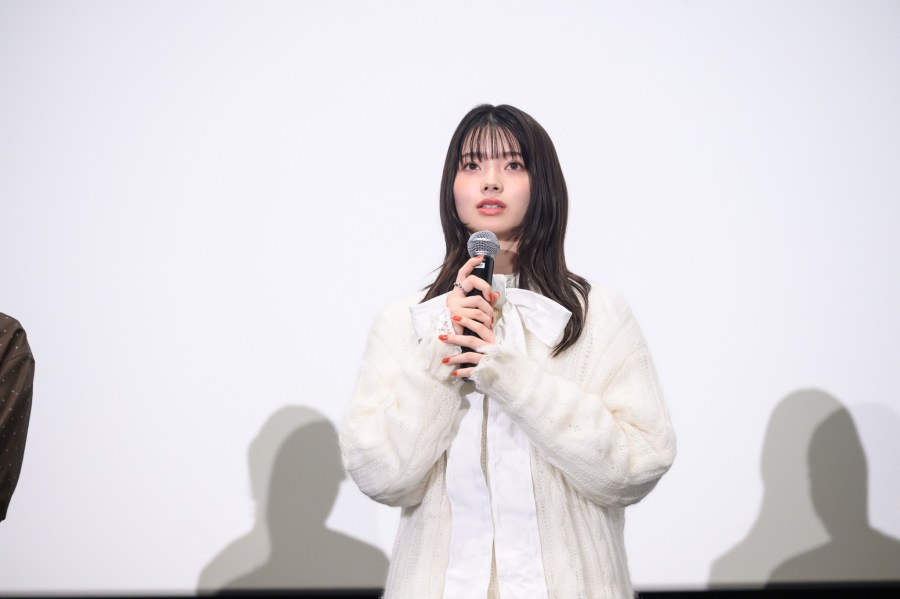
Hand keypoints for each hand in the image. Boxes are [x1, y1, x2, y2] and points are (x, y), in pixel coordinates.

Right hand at [442, 255, 499, 377]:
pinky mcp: (455, 317)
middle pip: (474, 283)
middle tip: (491, 303)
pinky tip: (485, 328)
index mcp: (457, 292)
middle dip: (487, 291)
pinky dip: (483, 324)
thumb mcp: (473, 311)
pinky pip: (475, 318)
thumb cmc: (462, 324)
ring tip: (489, 323)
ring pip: (478, 303)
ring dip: (487, 314)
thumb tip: (497, 295)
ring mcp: (454, 306)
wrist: (447, 339)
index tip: (481, 257)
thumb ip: (485, 302)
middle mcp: (454, 296)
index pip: (462, 273)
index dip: (471, 263)